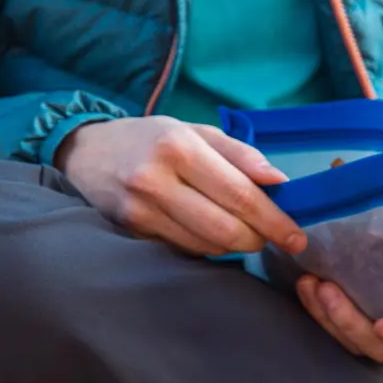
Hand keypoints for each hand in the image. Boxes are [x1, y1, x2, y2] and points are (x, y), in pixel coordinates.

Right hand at [55, 117, 306, 256]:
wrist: (85, 153)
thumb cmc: (150, 140)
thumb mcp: (194, 131)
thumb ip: (241, 154)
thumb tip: (280, 182)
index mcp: (179, 147)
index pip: (240, 194)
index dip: (274, 220)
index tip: (297, 237)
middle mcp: (156, 180)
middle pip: (226, 228)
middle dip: (258, 239)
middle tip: (269, 237)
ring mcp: (141, 211)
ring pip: (207, 246)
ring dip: (233, 245)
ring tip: (239, 231)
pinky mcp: (132, 233)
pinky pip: (185, 250)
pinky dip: (207, 247)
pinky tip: (208, 232)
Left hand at [297, 275, 382, 362]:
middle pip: (374, 346)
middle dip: (347, 321)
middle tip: (328, 290)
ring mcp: (375, 341)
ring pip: (348, 339)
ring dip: (325, 314)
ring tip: (310, 285)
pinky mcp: (353, 331)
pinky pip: (332, 326)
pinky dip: (316, 307)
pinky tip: (305, 285)